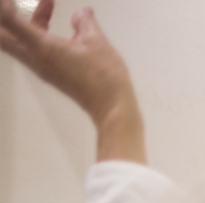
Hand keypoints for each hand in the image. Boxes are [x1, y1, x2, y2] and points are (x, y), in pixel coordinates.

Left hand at [0, 0, 144, 162]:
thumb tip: (81, 13)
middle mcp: (35, 58)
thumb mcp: (96, 41)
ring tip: (47, 5)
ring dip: (25, 21)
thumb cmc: (104, 77)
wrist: (112, 107)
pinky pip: (32, 48)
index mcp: (42, 47)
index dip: (4, 6)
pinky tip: (54, 24)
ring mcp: (41, 67)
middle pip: (4, 36)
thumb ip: (84, 22)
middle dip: (7, 16)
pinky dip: (36, 32)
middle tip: (18, 4)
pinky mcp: (50, 73)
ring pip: (17, 41)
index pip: (9, 21)